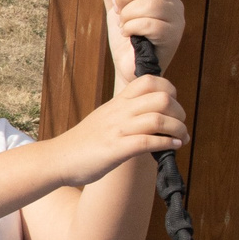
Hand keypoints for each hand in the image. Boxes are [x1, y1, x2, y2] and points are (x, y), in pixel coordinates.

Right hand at [54, 76, 187, 184]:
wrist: (57, 158)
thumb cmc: (82, 142)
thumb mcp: (104, 118)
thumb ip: (124, 113)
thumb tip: (147, 115)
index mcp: (117, 102)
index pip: (149, 81)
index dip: (168, 90)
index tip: (172, 105)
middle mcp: (119, 112)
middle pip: (161, 98)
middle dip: (179, 111)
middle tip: (180, 124)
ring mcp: (118, 130)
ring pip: (159, 119)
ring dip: (178, 129)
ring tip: (181, 138)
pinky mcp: (116, 149)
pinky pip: (148, 141)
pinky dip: (166, 143)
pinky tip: (173, 147)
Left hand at [100, 0, 185, 81]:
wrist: (129, 69)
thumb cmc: (126, 40)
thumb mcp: (115, 9)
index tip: (117, 4)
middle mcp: (174, 3)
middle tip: (120, 15)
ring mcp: (176, 20)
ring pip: (149, 3)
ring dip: (127, 17)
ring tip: (125, 28)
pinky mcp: (173, 37)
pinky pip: (149, 24)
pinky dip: (131, 28)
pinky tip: (130, 36)